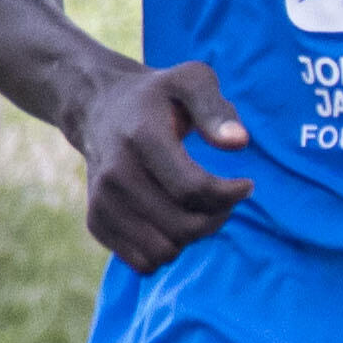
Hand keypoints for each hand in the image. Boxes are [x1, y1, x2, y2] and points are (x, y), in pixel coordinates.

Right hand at [74, 62, 253, 272]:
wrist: (98, 108)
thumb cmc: (158, 96)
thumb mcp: (191, 80)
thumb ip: (216, 108)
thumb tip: (239, 143)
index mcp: (141, 137)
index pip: (194, 188)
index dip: (230, 195)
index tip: (246, 185)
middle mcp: (115, 173)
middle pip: (183, 227)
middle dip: (216, 218)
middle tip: (223, 200)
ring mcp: (101, 201)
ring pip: (165, 252)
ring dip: (192, 237)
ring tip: (198, 209)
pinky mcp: (96, 222)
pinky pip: (144, 262)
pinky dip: (166, 249)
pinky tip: (172, 220)